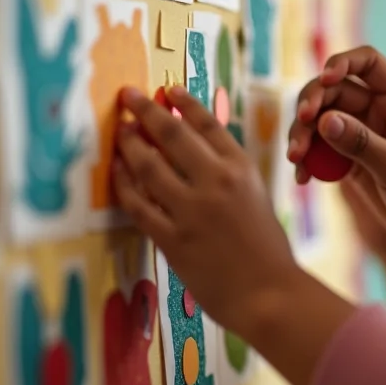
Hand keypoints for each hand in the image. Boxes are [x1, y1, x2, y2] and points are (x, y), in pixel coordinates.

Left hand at [113, 86, 298, 334]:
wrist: (267, 294)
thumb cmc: (268, 248)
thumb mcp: (256, 196)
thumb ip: (229, 173)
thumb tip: (197, 151)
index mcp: (241, 168)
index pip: (207, 123)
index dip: (183, 102)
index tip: (166, 90)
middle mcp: (215, 181)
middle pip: (172, 134)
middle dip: (145, 110)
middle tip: (127, 96)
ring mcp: (190, 209)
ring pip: (148, 165)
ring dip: (128, 143)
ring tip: (118, 130)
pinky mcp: (171, 238)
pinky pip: (138, 204)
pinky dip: (124, 184)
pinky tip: (117, 171)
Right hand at [288, 46, 385, 248]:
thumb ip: (361, 143)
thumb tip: (323, 121)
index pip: (368, 62)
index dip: (342, 63)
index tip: (324, 80)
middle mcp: (379, 110)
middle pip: (333, 91)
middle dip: (312, 106)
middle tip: (301, 127)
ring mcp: (361, 133)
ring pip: (320, 119)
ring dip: (302, 135)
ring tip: (295, 159)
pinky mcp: (349, 157)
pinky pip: (319, 148)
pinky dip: (307, 159)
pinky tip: (302, 177)